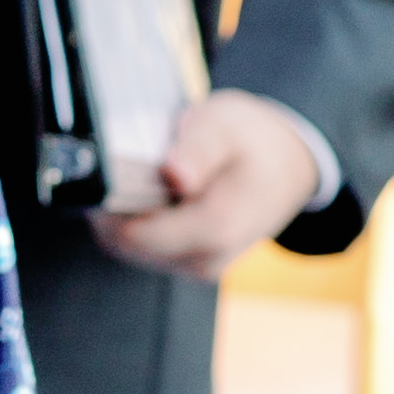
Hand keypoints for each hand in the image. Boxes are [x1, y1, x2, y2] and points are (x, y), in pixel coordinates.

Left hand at [96, 87, 326, 280]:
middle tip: (128, 163)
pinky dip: (136, 219)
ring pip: (129, 247)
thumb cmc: (252, 141)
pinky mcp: (187, 264)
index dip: (111, 200)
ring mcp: (197, 266)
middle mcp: (206, 259)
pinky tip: (152, 191)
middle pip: (126, 242)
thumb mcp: (224, 126)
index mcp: (218, 228)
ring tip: (146, 174)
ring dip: (124, 211)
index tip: (107, 167)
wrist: (285, 166)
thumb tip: (174, 174)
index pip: (135, 233)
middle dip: (116, 204)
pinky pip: (141, 247)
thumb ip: (198, 150)